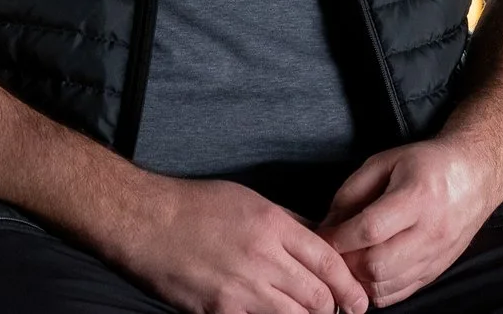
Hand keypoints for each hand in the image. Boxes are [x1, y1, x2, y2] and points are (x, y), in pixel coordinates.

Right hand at [99, 173, 369, 313]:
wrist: (143, 222)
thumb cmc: (193, 206)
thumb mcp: (248, 200)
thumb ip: (286, 222)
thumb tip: (318, 240)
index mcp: (272, 224)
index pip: (327, 261)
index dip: (349, 286)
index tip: (358, 300)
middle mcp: (262, 258)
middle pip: (317, 297)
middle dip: (331, 310)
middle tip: (334, 313)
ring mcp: (240, 289)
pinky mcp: (219, 311)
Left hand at [318, 138, 502, 306]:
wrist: (474, 176)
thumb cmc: (427, 164)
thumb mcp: (384, 161)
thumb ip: (352, 191)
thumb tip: (328, 225)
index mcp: (417, 196)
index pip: (370, 229)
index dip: (339, 237)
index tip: (322, 236)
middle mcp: (430, 231)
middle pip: (378, 265)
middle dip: (347, 262)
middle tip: (334, 251)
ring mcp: (436, 255)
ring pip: (387, 285)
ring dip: (359, 280)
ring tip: (349, 261)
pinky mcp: (437, 270)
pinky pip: (401, 293)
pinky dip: (377, 290)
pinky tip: (368, 273)